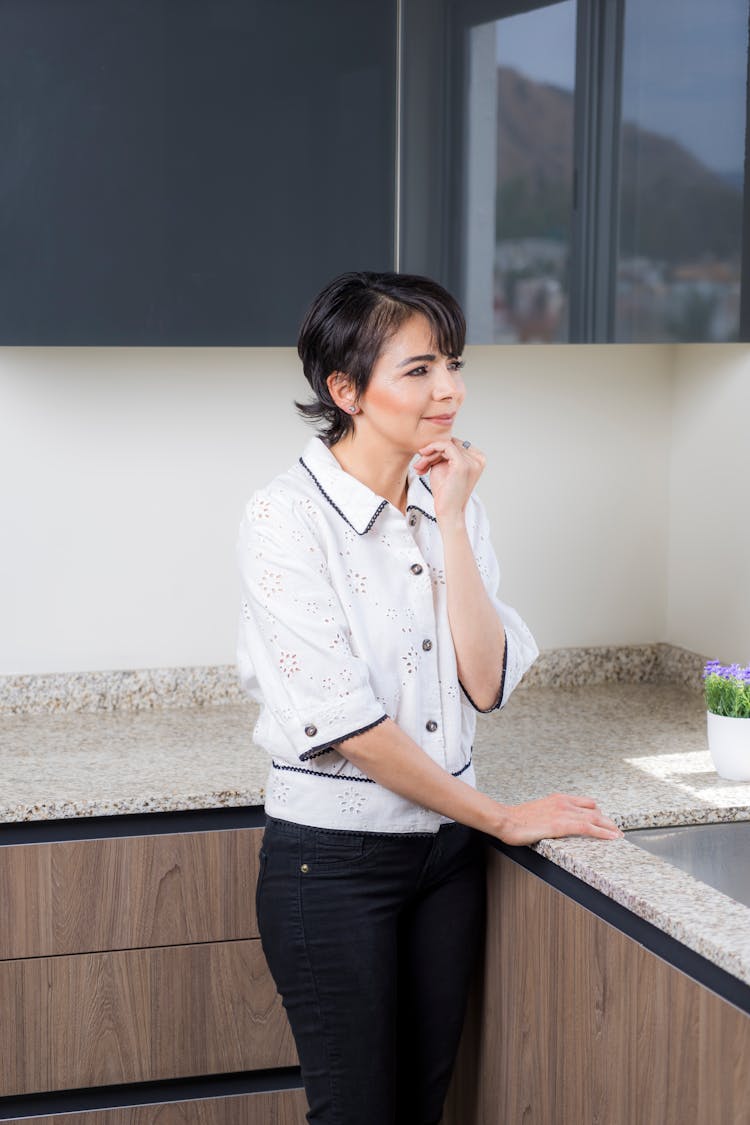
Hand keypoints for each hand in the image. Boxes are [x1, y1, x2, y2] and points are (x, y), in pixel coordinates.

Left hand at [413, 438, 485, 525]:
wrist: (448, 512)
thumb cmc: (445, 493)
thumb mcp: (445, 468)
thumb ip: (444, 453)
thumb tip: (435, 440)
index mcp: (478, 459)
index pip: (456, 444)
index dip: (439, 450)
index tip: (425, 461)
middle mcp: (479, 459)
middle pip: (451, 443)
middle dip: (432, 453)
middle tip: (420, 465)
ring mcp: (472, 461)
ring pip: (446, 444)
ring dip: (429, 454)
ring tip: (420, 466)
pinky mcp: (462, 464)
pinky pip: (445, 446)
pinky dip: (432, 450)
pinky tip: (423, 460)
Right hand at [498, 793, 622, 845]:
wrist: (505, 820)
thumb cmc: (517, 819)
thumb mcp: (539, 812)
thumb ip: (551, 815)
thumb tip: (556, 824)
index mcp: (559, 798)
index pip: (586, 803)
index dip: (598, 812)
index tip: (605, 820)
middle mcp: (564, 802)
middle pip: (594, 810)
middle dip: (607, 821)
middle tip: (616, 830)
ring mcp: (564, 812)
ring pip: (595, 818)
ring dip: (609, 826)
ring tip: (618, 835)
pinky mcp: (561, 825)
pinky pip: (588, 827)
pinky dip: (602, 832)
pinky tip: (611, 838)